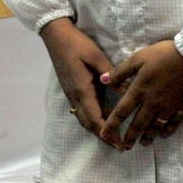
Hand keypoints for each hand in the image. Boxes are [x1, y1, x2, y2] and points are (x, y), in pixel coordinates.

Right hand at [41, 19, 118, 145]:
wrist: (55, 35)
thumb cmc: (76, 44)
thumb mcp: (96, 56)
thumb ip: (111, 75)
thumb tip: (127, 91)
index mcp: (82, 90)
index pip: (96, 119)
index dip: (108, 134)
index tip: (120, 144)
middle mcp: (75, 96)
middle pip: (89, 124)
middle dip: (104, 137)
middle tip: (120, 147)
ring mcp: (71, 93)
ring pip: (84, 119)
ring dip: (97, 131)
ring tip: (112, 138)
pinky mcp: (70, 89)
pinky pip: (81, 111)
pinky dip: (91, 121)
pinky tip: (100, 121)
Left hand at [100, 39, 182, 150]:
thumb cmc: (164, 54)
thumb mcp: (139, 58)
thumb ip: (120, 72)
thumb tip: (102, 80)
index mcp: (139, 90)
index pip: (121, 112)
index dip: (112, 125)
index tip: (104, 135)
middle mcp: (152, 103)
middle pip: (138, 124)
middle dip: (130, 137)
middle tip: (124, 147)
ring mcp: (169, 107)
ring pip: (155, 127)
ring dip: (148, 137)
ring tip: (143, 144)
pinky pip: (173, 123)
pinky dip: (167, 131)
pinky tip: (163, 135)